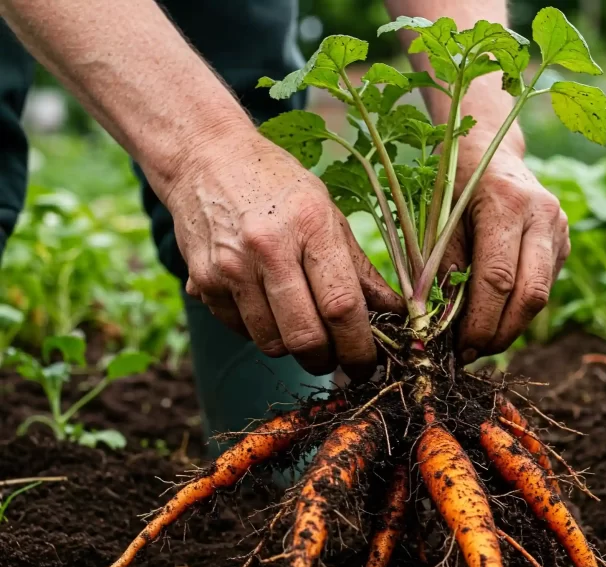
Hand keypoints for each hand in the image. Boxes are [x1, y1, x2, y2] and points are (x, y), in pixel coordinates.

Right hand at [165, 124, 403, 379]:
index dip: (359, 347)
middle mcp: (268, 247)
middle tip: (334, 357)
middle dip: (325, 360)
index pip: (341, 306)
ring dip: (292, 348)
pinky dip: (260, 332)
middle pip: (305, 337)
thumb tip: (397, 313)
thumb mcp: (328, 215)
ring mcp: (231, 266)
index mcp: (311, 226)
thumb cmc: (279, 186)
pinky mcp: (203, 281)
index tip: (367, 364)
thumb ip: (360, 270)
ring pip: (271, 343)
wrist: (206, 157)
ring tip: (299, 325)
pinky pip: (241, 332)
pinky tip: (266, 307)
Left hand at [446, 137, 569, 362]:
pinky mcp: (563, 243)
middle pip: (530, 295)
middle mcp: (543, 215)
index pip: (498, 279)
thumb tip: (440, 324)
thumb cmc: (454, 185)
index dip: (480, 322)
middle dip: (500, 334)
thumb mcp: (438, 220)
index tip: (458, 348)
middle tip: (470, 354)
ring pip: (540, 297)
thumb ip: (441, 269)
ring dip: (509, 328)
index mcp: (508, 204)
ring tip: (477, 343)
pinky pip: (541, 288)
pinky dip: (516, 311)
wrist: (491, 151)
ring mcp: (559, 229)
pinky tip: (492, 318)